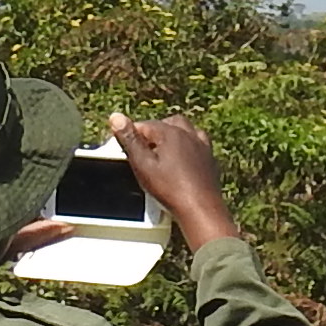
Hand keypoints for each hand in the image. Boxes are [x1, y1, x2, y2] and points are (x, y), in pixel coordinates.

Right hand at [105, 112, 244, 248]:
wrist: (200, 208)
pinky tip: (181, 158)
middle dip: (153, 133)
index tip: (124, 147)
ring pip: (185, 130)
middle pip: (167, 123)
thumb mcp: (142, 164)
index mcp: (171, 132)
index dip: (131, 135)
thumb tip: (116, 117)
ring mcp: (202, 145)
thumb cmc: (171, 188)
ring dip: (172, 135)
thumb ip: (130, 140)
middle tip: (142, 149)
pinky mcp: (209, 157)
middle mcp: (189, 134)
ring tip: (160, 151)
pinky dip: (187, 145)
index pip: (145, 125)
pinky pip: (197, 142)